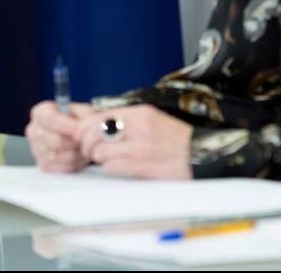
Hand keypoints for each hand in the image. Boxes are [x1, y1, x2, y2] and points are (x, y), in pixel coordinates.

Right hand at [26, 100, 93, 172]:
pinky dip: (75, 163)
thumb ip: (84, 116)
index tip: (81, 129)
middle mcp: (34, 131)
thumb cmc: (76, 121)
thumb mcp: (82, 111)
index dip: (67, 126)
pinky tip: (79, 156)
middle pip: (56, 141)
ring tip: (84, 147)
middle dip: (75, 142)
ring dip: (77, 154)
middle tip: (86, 140)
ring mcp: (36, 150)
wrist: (73, 134)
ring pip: (61, 156)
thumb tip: (81, 128)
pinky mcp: (43, 165)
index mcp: (40, 113)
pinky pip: (62, 167)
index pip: (50, 119)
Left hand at [76, 104, 193, 179]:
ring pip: (101, 151)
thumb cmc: (174, 139)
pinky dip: (110, 167)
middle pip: (95, 133)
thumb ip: (127, 119)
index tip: (79, 134)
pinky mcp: (143, 166)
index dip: (84, 127)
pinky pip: (113, 166)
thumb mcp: (152, 119)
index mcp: (140, 113)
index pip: (99, 116)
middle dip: (86, 143)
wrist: (201, 155)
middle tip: (89, 150)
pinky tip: (119, 166)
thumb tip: (96, 122)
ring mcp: (141, 147)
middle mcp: (139, 127)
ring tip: (108, 158)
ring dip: (99, 157)